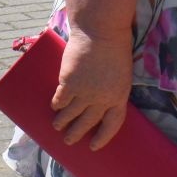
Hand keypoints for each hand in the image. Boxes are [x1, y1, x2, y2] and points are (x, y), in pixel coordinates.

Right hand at [50, 29, 131, 149]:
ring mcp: (84, 92)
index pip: (111, 125)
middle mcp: (101, 99)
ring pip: (70, 114)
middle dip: (77, 134)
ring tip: (57, 126)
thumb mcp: (122, 72)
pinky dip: (56, 104)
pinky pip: (60, 99)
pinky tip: (54, 106)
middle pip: (87, 123)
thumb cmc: (116, 46)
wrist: (101, 30)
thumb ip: (113, 88)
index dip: (102, 137)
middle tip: (69, 141)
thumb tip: (101, 101)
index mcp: (119, 96)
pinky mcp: (69, 83)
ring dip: (62, 122)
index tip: (94, 146)